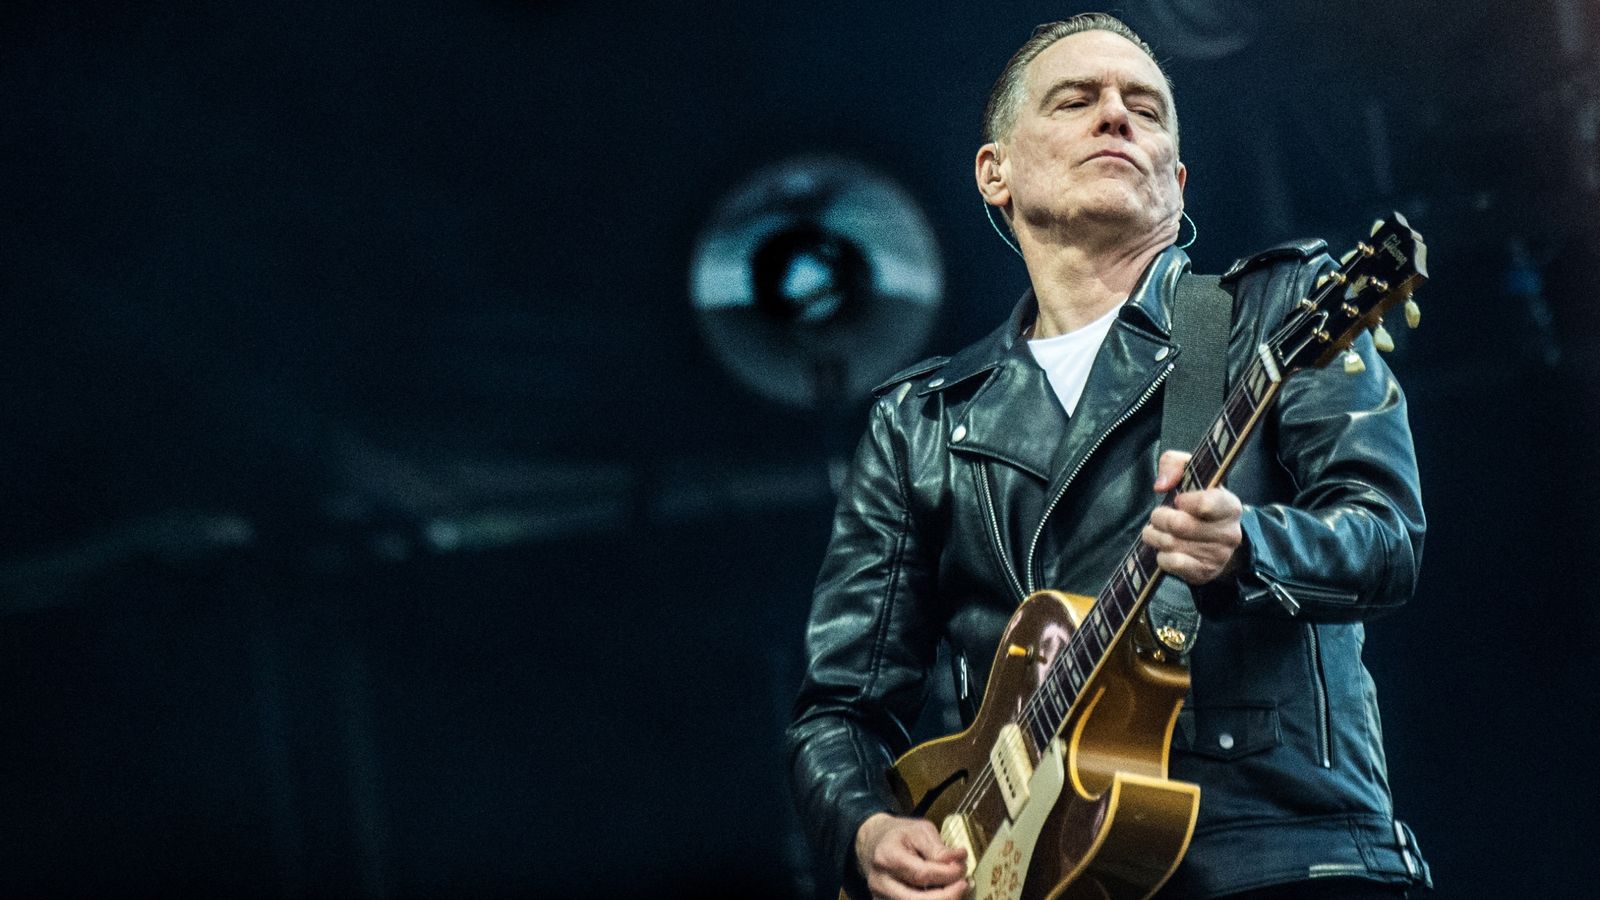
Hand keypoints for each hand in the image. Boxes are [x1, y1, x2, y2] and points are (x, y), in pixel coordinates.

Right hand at [854, 812, 968, 898]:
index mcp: (886, 856)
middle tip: (964, 885)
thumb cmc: (899, 834)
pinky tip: (943, 895)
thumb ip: (938, 848)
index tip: (962, 868)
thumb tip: (959, 859)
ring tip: (956, 890)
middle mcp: (880, 881)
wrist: (873, 843)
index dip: (946, 874)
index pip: (921, 874)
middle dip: (947, 896)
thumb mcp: (919, 830)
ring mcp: (880, 897)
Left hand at [1142, 450, 1243, 584]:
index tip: (1178, 500)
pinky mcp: (1204, 572)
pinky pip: (1171, 563)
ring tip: (1156, 531)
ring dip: (1154, 536)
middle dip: (1159, 517)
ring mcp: (1218, 556)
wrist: (1216, 541)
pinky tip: (1165, 549)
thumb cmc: (1199, 502)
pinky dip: (1160, 555)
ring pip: (1171, 544)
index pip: (1205, 504)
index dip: (1183, 501)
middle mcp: (1229, 533)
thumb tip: (1161, 486)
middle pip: (1179, 525)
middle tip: (1158, 516)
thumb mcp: (1192, 474)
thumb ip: (1175, 464)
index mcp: (1230, 506)